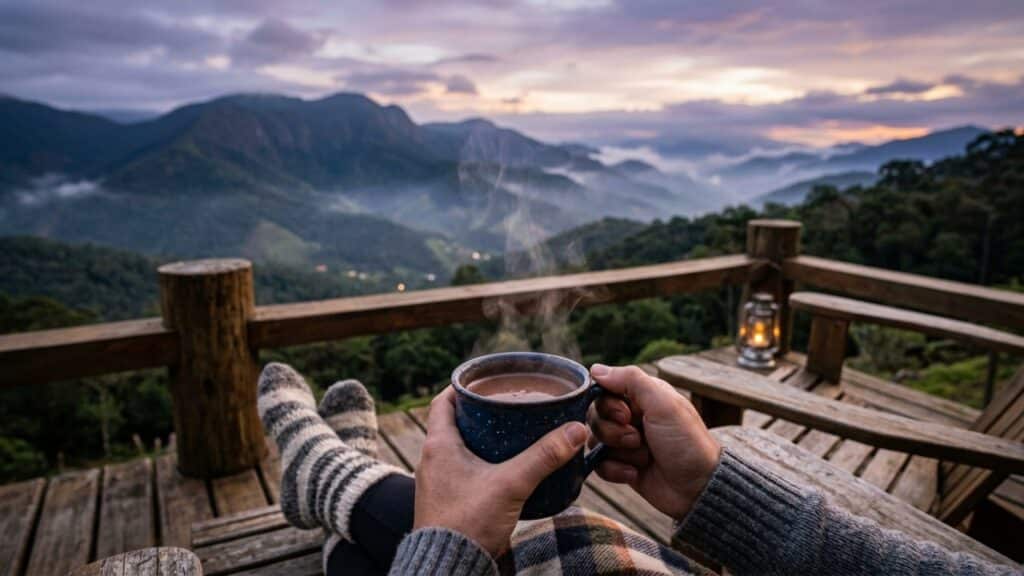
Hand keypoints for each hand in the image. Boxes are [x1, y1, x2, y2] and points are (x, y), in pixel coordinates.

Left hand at [413, 387, 588, 557]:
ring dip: (483, 438)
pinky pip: (464, 470)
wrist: (449, 568)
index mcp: (438, 444)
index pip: (444, 399)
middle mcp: (432, 459)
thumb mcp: (511, 483)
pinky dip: (483, 462)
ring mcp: (438, 482)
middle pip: (455, 421)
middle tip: (509, 404)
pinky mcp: (449, 501)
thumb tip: (577, 429)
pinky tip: (508, 468)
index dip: (464, 386)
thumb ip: (544, 456)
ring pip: (460, 447)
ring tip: (514, 432)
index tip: (488, 380)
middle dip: (481, 411)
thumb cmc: (468, 522)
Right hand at [588, 364, 720, 519]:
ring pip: (596, 440)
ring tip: (644, 458)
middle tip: (638, 438)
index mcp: (642, 397)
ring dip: (619, 451)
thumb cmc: (686, 442)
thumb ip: (630, 380)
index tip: (625, 415)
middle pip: (595, 416)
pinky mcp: (622, 466)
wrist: (697, 488)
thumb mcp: (663, 403)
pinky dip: (615, 470)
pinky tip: (635, 473)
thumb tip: (595, 369)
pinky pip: (599, 464)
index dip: (608, 404)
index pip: (604, 390)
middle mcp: (632, 416)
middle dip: (614, 431)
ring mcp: (625, 442)